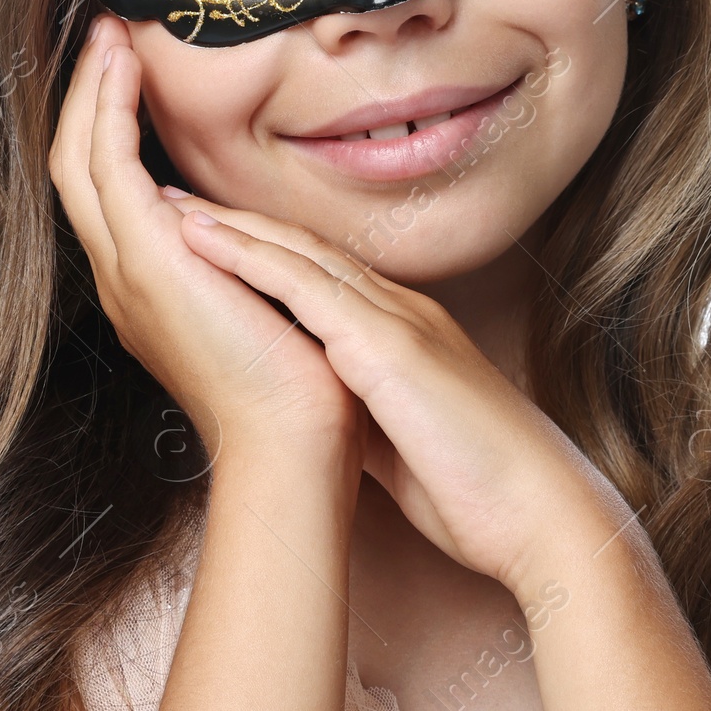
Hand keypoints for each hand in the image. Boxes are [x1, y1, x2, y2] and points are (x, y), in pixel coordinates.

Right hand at [47, 18, 360, 468]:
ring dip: (92, 91)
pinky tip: (123, 67)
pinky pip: (109, 164)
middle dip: (88, 98)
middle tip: (101, 37)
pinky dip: (111, 109)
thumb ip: (229, 259)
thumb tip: (212, 218)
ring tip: (106, 36)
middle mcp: (123, 276)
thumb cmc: (295, 384)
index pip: (108, 192)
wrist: (293, 439)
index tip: (124, 73)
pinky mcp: (147, 258)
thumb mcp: (256, 300)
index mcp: (148, 287)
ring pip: (79, 158)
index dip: (108, 129)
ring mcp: (126, 269)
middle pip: (77, 167)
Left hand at [167, 195, 624, 590]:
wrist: (543, 515)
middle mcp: (402, 313)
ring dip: (230, 223)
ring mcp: (398, 322)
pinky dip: (249, 257)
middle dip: (236, 220)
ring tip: (167, 200)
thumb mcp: (405, 442)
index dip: (264, 252)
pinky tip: (201, 238)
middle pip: (305, 249)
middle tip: (170, 195)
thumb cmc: (481, 494)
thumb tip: (322, 418)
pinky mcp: (389, 347)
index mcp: (406, 335)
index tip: (208, 238)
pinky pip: (306, 287)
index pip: (323, 278)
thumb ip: (364, 413)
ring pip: (300, 254)